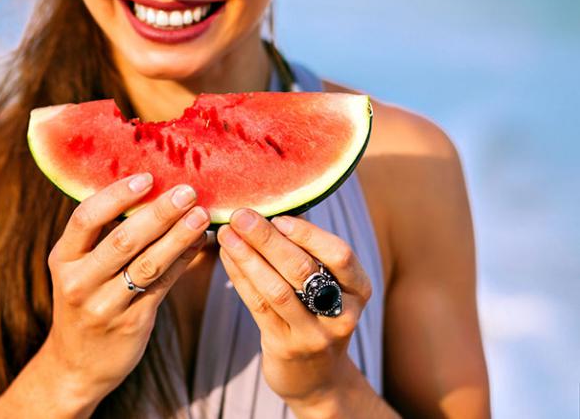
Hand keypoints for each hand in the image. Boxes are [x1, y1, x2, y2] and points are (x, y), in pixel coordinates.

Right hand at [40, 173, 209, 408]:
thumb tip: (150, 189)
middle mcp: (79, 282)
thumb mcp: (80, 268)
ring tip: (202, 215)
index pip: (85, 219)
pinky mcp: (131, 323)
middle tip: (188, 191)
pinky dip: (184, 261)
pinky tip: (200, 243)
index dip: (116, 195)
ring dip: (179, 236)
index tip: (147, 177)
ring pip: (148, 264)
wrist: (77, 365)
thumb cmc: (85, 301)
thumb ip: (105, 235)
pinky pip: (163, 286)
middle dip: (159, 213)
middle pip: (123, 240)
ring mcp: (104, 306)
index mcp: (64, 259)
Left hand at [217, 210, 372, 413]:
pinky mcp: (286, 347)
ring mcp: (314, 335)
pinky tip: (227, 257)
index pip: (340, 255)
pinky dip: (240, 277)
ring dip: (248, 257)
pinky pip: (258, 306)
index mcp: (358, 290)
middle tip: (242, 215)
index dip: (308, 234)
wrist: (316, 379)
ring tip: (226, 233)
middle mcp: (341, 313)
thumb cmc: (318, 316)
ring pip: (276, 289)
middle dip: (268, 239)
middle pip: (302, 270)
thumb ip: (309, 252)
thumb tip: (276, 207)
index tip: (278, 216)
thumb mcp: (328, 287)